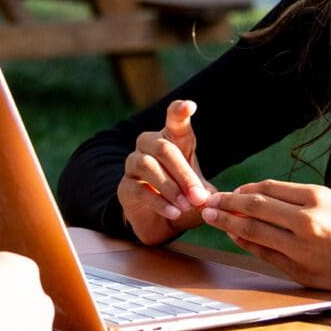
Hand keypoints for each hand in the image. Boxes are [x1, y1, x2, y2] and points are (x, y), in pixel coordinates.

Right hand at [116, 100, 214, 243]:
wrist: (162, 223)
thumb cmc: (184, 198)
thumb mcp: (200, 193)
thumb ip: (204, 193)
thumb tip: (206, 198)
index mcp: (172, 139)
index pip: (174, 120)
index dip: (180, 111)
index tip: (190, 106)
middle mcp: (149, 145)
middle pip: (163, 148)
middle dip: (183, 174)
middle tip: (198, 196)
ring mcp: (133, 164)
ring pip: (147, 166)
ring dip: (170, 187)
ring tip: (186, 206)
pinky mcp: (125, 186)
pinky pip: (139, 189)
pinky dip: (159, 202)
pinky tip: (174, 213)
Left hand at [200, 180, 330, 308]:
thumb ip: (306, 200)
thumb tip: (271, 197)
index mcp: (318, 199)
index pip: (269, 189)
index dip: (246, 188)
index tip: (233, 190)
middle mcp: (307, 222)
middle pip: (255, 207)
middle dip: (227, 203)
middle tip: (209, 201)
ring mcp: (301, 249)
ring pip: (254, 232)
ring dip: (228, 224)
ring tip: (212, 217)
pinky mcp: (300, 271)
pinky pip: (265, 254)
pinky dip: (247, 243)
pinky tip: (236, 236)